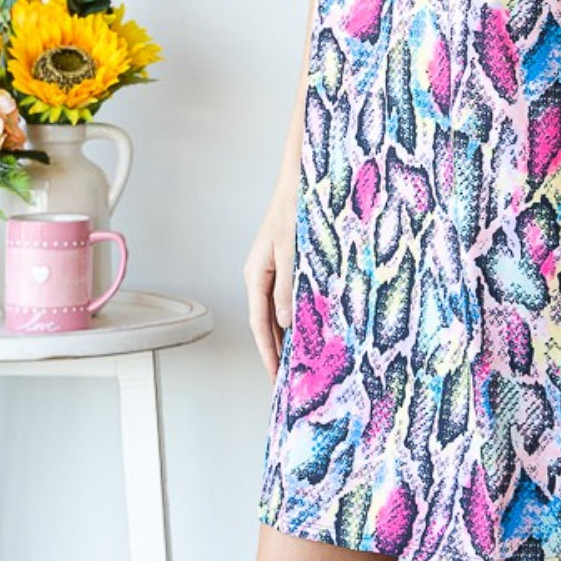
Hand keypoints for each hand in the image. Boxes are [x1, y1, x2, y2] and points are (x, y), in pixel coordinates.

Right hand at [243, 193, 298, 381]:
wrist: (299, 181)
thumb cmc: (293, 211)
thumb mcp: (291, 252)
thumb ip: (286, 288)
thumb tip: (284, 323)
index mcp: (255, 275)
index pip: (259, 323)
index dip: (267, 352)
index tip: (274, 376)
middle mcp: (260, 275)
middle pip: (264, 321)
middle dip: (274, 350)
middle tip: (286, 378)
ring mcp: (270, 269)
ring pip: (275, 310)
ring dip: (284, 334)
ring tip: (296, 360)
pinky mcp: (284, 263)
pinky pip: (285, 296)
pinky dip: (292, 314)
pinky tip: (305, 325)